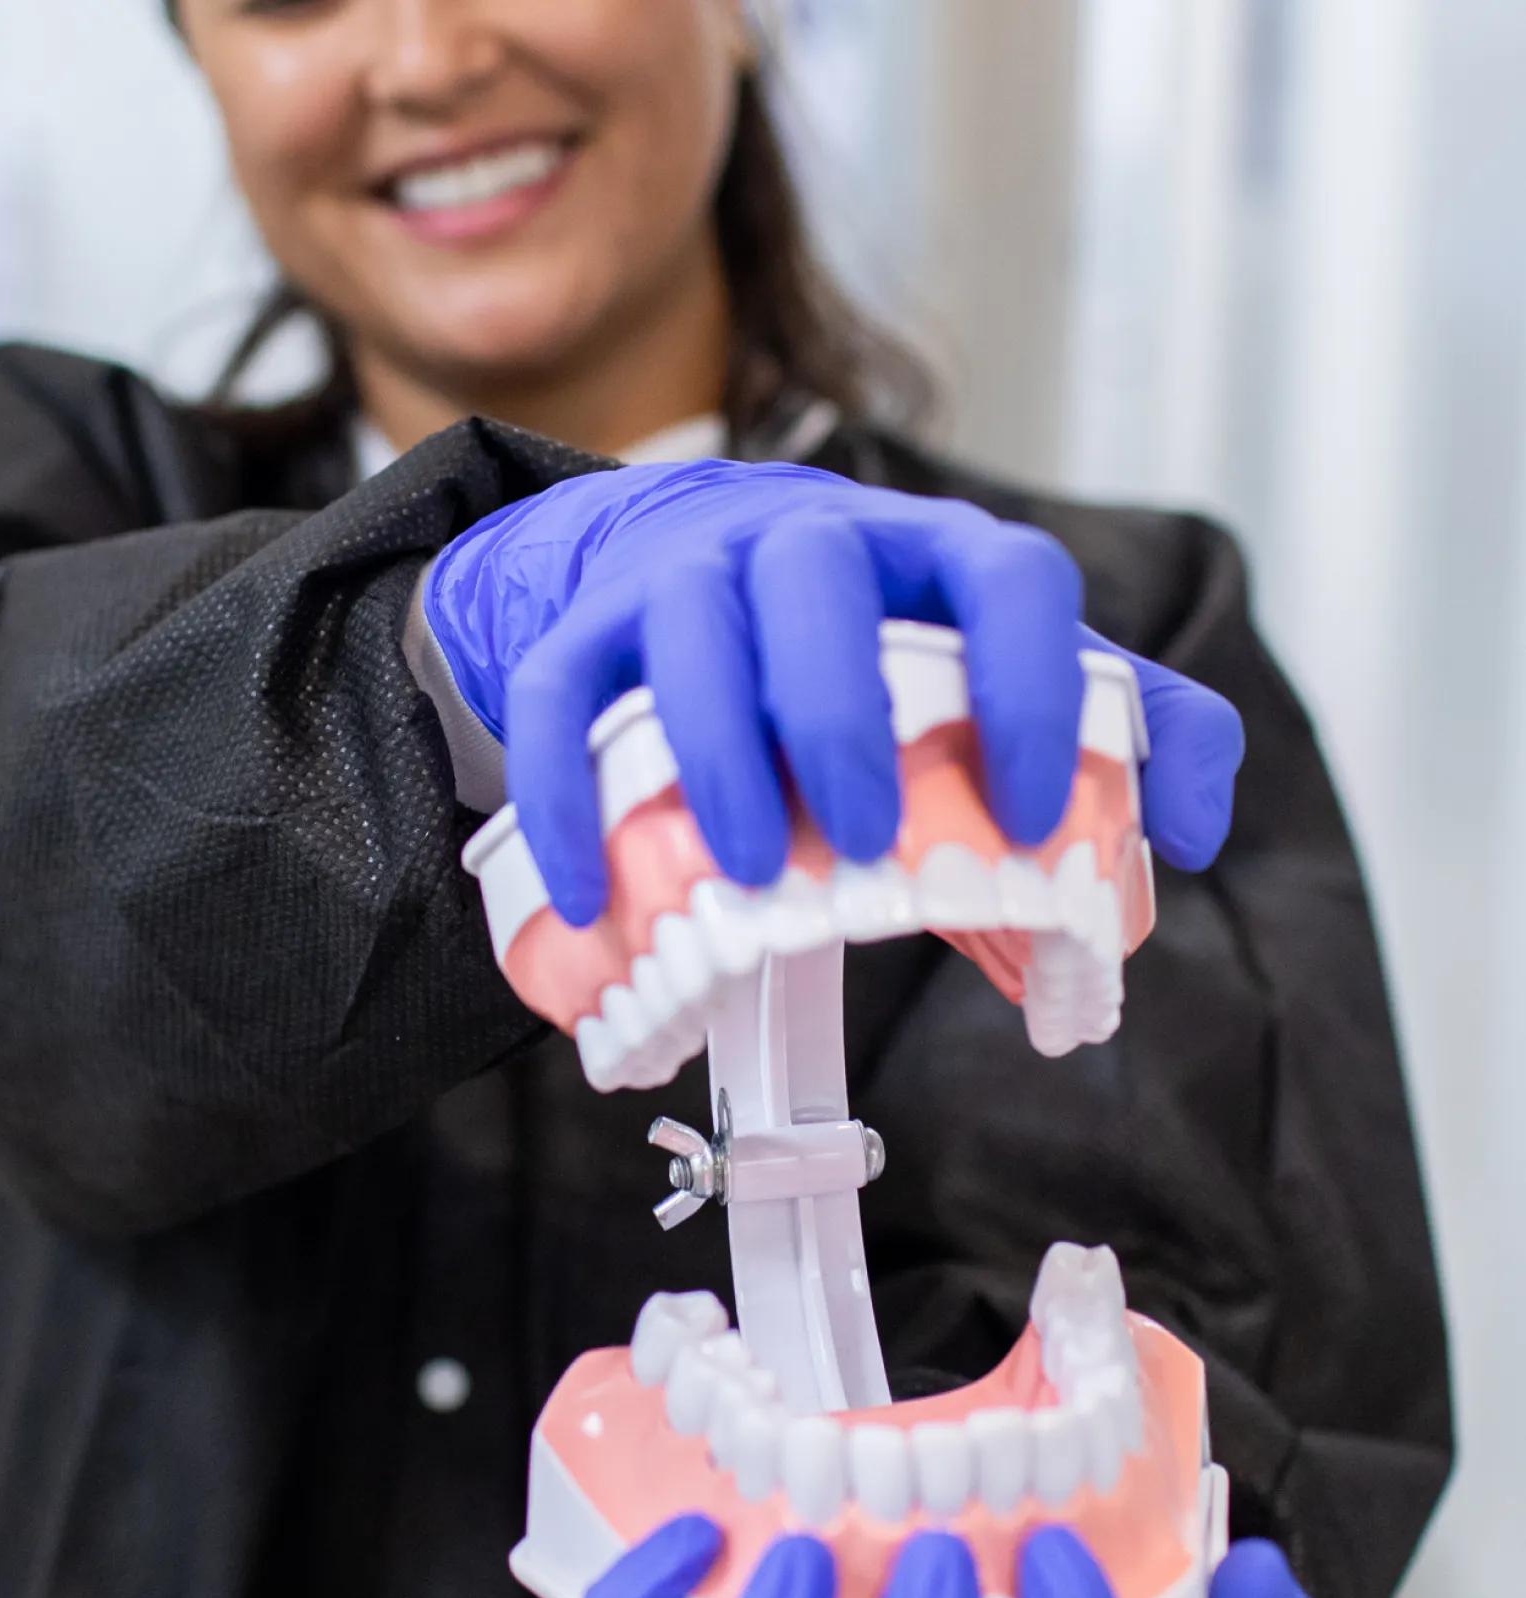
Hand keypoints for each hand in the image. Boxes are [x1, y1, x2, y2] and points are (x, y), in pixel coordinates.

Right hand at [425, 461, 1244, 925]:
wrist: (696, 560)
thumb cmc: (876, 641)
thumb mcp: (1003, 665)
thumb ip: (1123, 725)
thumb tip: (1198, 832)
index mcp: (931, 551)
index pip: (1003, 577)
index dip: (1032, 686)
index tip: (1034, 815)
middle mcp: (804, 539)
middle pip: (816, 582)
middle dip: (842, 715)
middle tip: (865, 842)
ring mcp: (683, 575)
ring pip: (688, 632)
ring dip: (716, 753)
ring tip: (748, 871)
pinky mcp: (588, 630)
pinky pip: (560, 698)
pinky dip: (566, 796)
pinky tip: (593, 897)